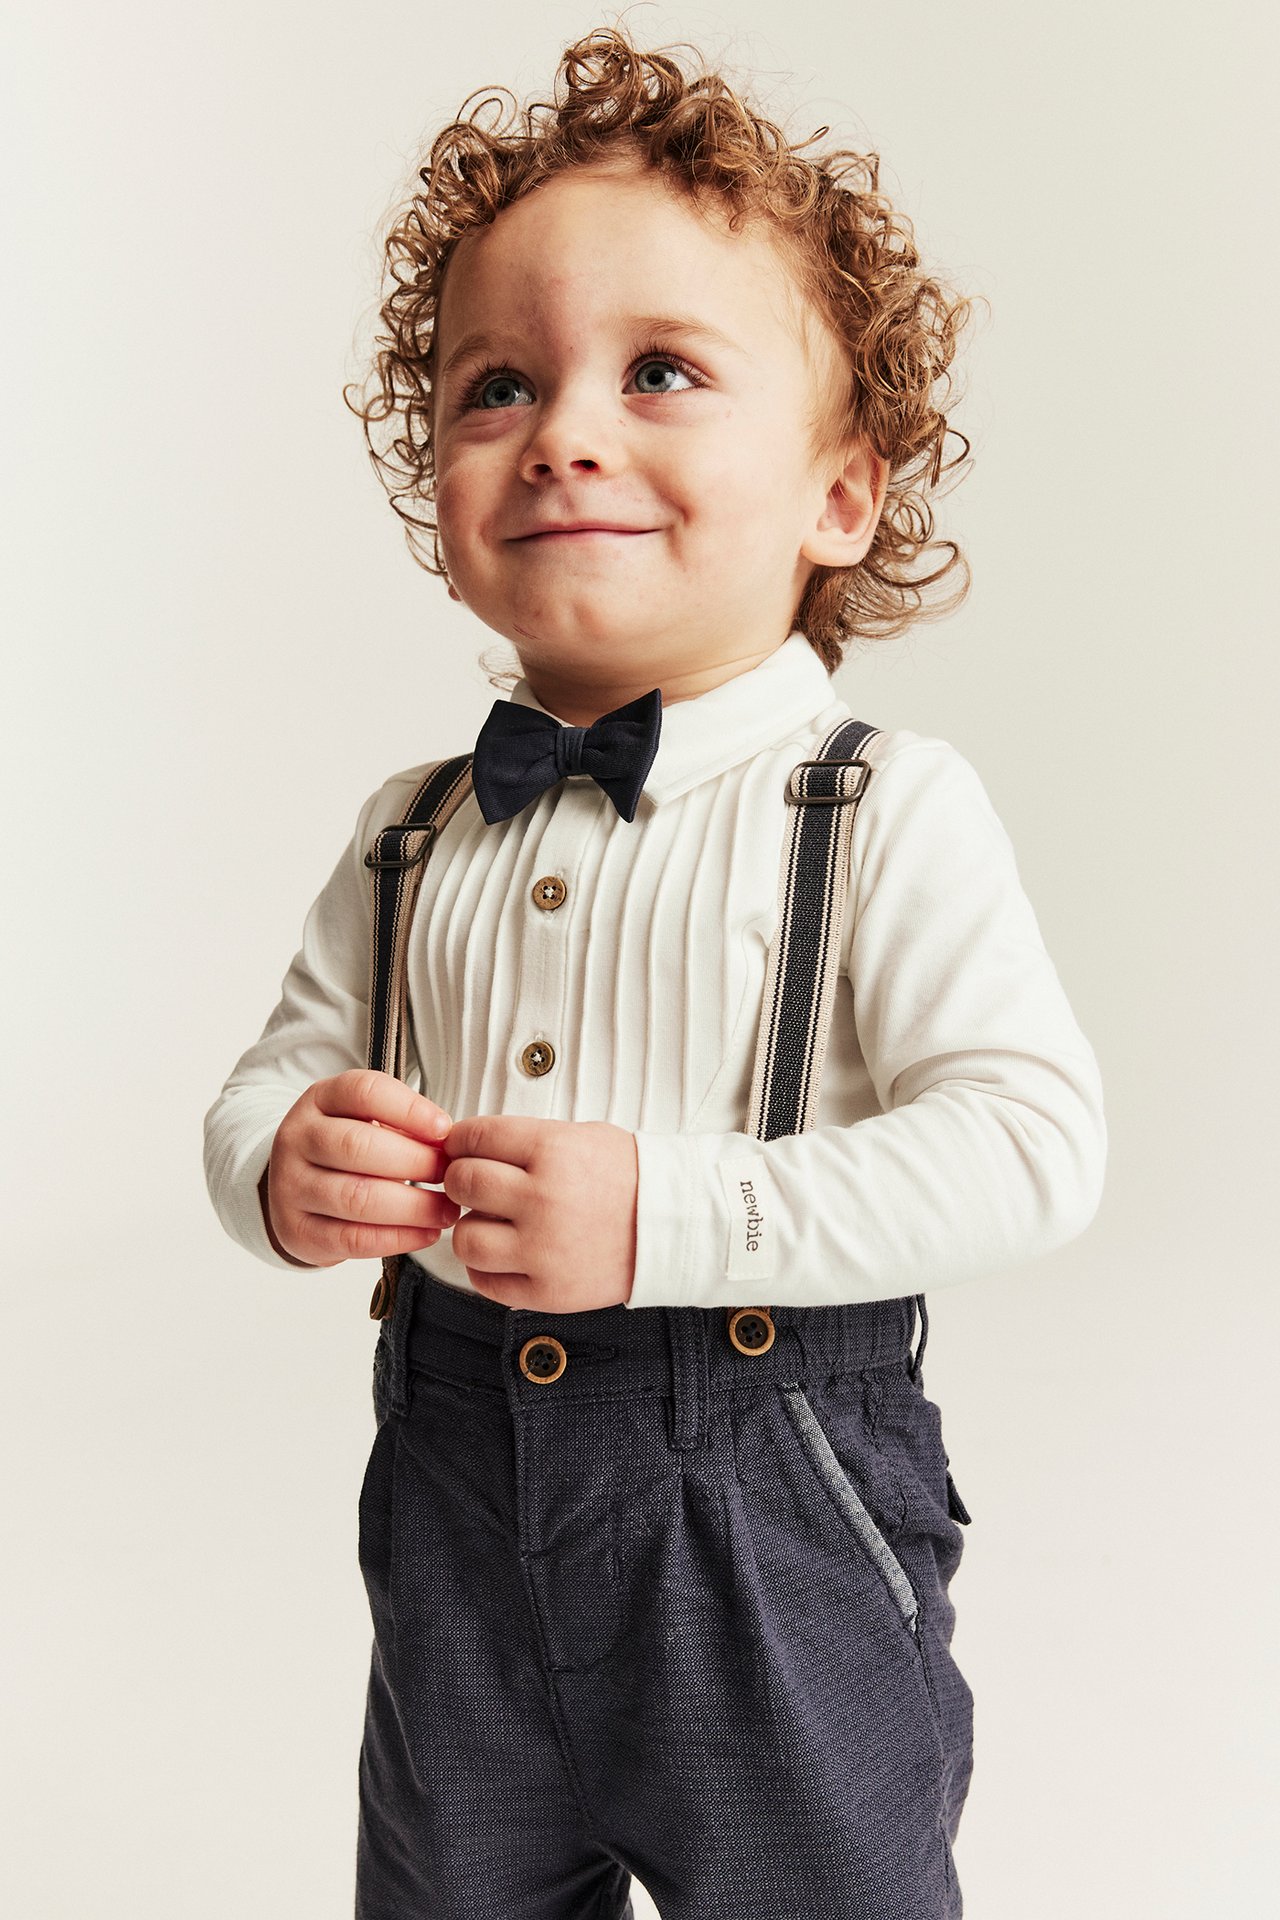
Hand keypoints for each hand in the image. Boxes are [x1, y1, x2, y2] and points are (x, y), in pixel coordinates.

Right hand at [262, 1069, 462, 1267]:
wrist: (295, 1189)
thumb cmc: (344, 1150)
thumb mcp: (364, 1119)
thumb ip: (401, 1123)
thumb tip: (445, 1141)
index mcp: (319, 1100)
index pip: (362, 1092)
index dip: (409, 1109)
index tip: (445, 1130)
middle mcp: (298, 1139)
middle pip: (358, 1146)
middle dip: (415, 1162)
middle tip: (449, 1174)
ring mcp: (291, 1187)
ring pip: (356, 1197)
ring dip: (413, 1207)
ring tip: (446, 1209)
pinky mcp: (298, 1231)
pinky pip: (352, 1238)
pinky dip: (398, 1238)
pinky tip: (425, 1232)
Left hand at [441, 1115, 637, 1311]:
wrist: (675, 1225)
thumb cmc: (628, 1177)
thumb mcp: (580, 1136)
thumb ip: (525, 1141)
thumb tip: (469, 1147)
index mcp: (553, 1151)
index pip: (475, 1138)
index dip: (458, 1141)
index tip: (460, 1148)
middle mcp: (543, 1199)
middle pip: (463, 1183)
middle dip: (460, 1180)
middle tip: (472, 1185)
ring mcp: (544, 1249)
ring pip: (466, 1238)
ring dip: (472, 1227)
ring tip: (492, 1224)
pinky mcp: (548, 1291)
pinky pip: (485, 1282)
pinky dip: (485, 1268)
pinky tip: (504, 1254)